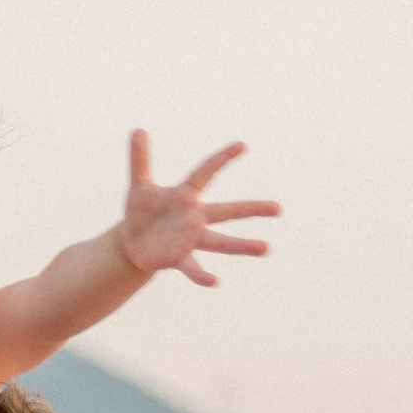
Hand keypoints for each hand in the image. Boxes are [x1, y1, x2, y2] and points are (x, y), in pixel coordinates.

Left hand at [115, 132, 281, 288]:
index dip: (222, 159)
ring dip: (242, 245)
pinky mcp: (179, 258)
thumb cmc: (141, 212)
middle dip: (252, 209)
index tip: (242, 145)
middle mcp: (195, 217)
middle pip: (227, 211)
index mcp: (186, 196)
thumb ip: (140, 159)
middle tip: (279, 208)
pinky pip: (193, 267)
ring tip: (266, 247)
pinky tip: (214, 282)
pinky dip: (202, 275)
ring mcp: (190, 239)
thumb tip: (137, 130)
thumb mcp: (139, 185)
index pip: (206, 172)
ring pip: (220, 242)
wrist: (133, 243)